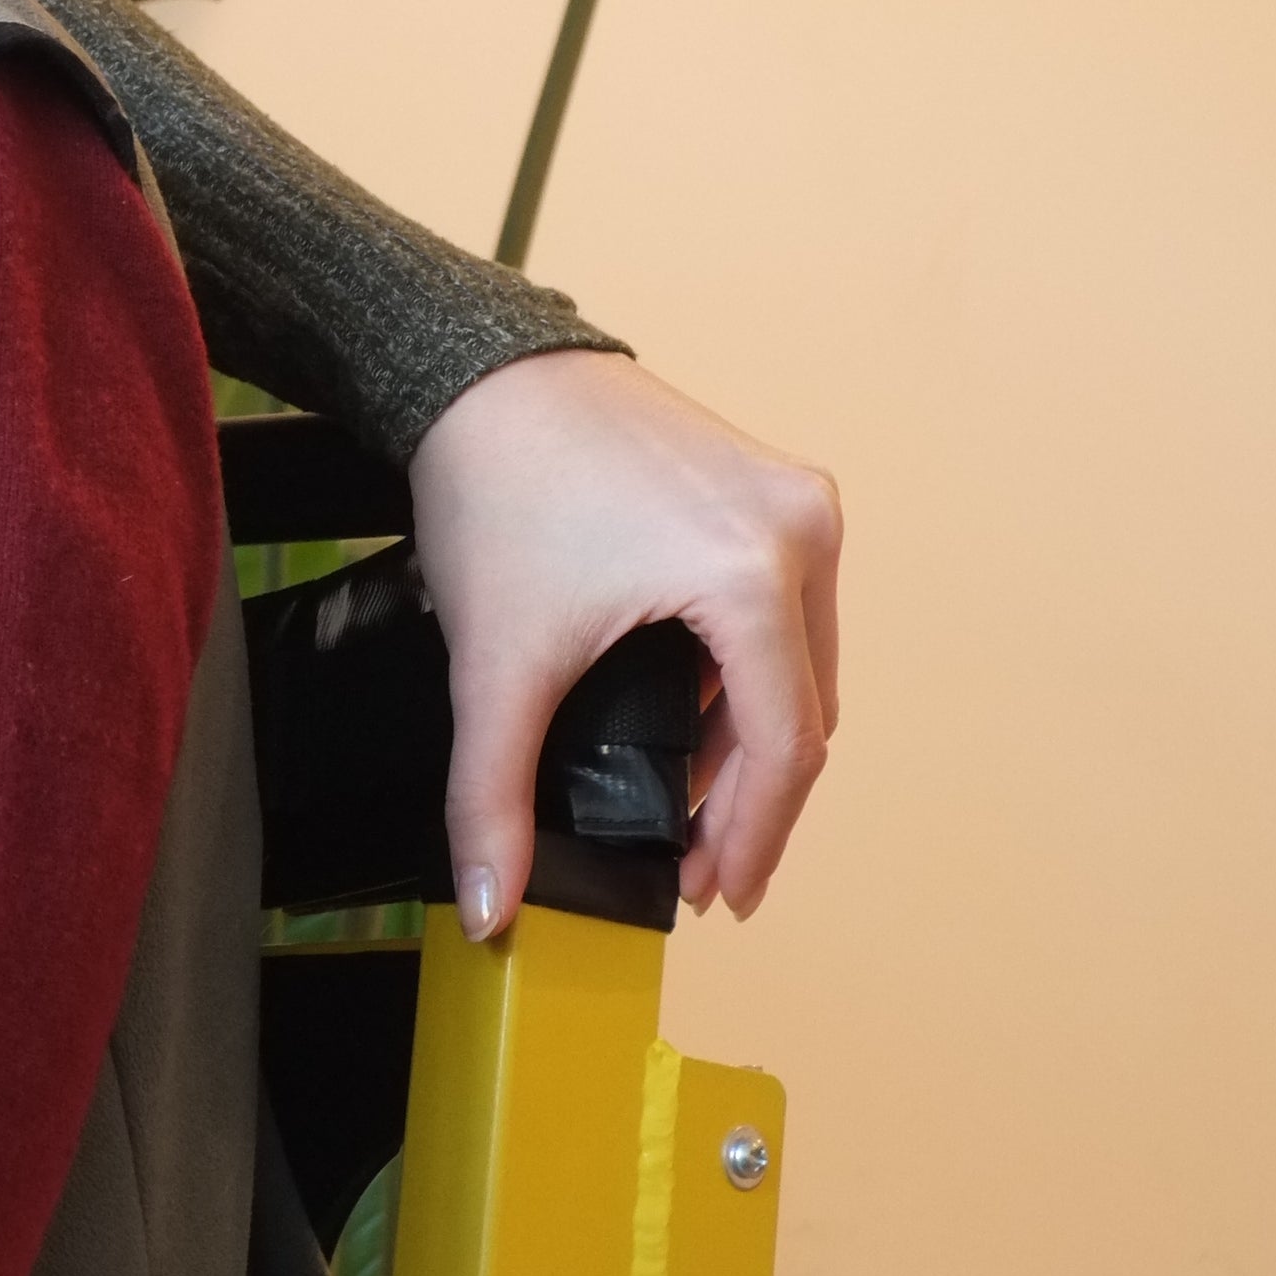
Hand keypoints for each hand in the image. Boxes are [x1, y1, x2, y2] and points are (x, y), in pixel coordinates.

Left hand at [405, 350, 840, 927]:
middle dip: (752, 800)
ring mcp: (791, 497)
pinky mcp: (764, 482)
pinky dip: (744, 670)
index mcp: (755, 572)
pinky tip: (691, 713)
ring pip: (798, 660)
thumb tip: (488, 908)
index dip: (756, 839)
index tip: (722, 896)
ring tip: (692, 801)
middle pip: (803, 708)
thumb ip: (491, 795)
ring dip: (751, 737)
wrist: (472, 368)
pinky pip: (781, 606)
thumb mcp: (496, 659)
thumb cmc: (494, 484)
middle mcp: (800, 528)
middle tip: (701, 866)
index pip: (785, 747)